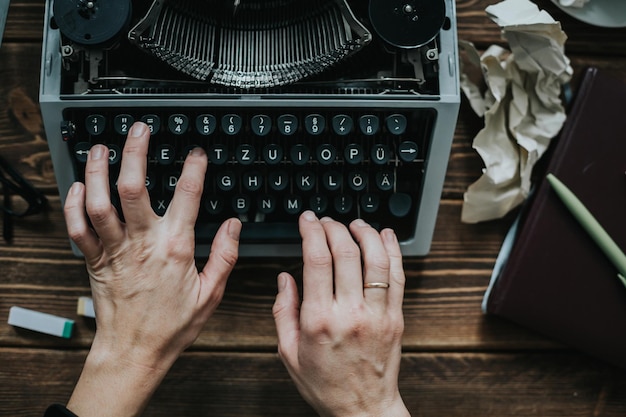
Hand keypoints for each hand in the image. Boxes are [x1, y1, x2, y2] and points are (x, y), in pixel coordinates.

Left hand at [63, 122, 240, 416]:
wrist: (134, 351)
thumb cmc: (171, 325)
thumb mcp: (211, 294)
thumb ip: (225, 256)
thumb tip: (233, 225)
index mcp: (174, 248)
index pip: (187, 196)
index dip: (193, 169)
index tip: (196, 154)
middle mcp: (142, 243)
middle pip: (132, 188)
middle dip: (135, 153)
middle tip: (139, 130)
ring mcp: (115, 250)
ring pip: (99, 202)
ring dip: (97, 171)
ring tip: (102, 149)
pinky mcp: (95, 260)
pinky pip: (78, 227)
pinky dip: (73, 204)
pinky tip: (78, 186)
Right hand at [273, 211, 408, 416]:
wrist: (363, 410)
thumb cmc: (326, 385)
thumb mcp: (289, 353)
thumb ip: (283, 311)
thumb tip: (285, 277)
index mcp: (320, 320)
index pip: (316, 260)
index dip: (311, 231)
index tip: (307, 220)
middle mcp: (350, 313)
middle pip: (346, 252)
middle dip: (334, 227)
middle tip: (325, 220)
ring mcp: (378, 314)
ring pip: (376, 259)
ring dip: (365, 233)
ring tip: (354, 223)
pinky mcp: (396, 317)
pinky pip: (398, 276)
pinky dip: (393, 250)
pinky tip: (384, 235)